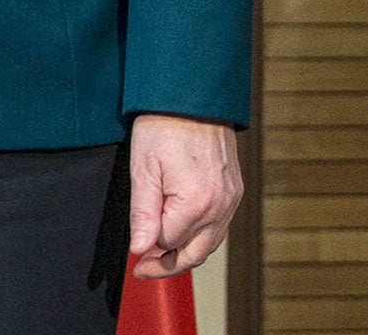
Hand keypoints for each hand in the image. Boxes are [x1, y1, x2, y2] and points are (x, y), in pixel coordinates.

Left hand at [127, 113, 242, 277]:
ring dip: (185, 253)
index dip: (147, 246)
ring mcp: (231, 200)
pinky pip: (219, 227)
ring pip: (209, 244)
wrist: (192, 98)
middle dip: (167, 265)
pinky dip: (200, 237)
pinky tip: (182, 233)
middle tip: (144, 269)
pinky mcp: (235, 192)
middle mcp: (220, 207)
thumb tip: (139, 249)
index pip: (168, 242)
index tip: (132, 252)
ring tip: (159, 257)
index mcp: (196, 204)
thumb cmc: (163, 127)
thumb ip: (142, 213)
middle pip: (193, 253)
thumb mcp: (142, 168)